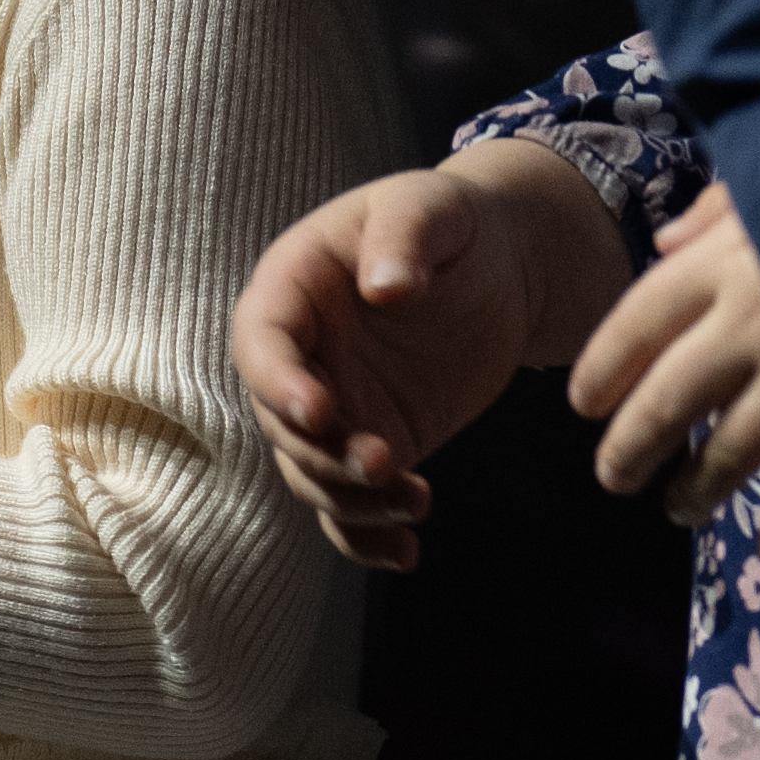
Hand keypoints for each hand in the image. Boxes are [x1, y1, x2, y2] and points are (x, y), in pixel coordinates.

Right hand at [229, 134, 629, 565]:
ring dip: (353, 499)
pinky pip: (350, 504)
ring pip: (312, 473)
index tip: (320, 411)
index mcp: (292, 289)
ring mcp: (334, 406)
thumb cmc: (451, 222)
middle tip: (386, 461)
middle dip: (325, 452)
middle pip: (281, 422)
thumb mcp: (429, 207)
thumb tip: (386, 287)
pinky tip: (408, 553)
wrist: (499, 265)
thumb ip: (403, 237)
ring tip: (416, 501)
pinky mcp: (372, 443)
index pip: (261, 343)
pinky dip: (368, 537)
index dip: (278, 382)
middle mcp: (299, 357)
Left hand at [567, 183, 759, 522]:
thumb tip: (669, 236)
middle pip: (667, 395)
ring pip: (724, 445)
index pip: (640, 319)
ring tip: (678, 508)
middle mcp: (745, 314)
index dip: (605, 364)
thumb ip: (728, 209)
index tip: (583, 400)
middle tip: (616, 477)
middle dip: (633, 444)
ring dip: (694, 484)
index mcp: (724, 258)